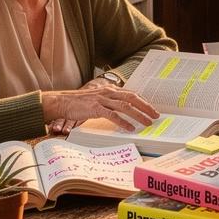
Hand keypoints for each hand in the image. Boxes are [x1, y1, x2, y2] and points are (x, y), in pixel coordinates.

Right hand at [42, 79, 158, 132]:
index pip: (131, 94)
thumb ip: (110, 102)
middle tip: (156, 115)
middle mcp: (108, 92)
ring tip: (147, 123)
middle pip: (132, 98)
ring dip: (138, 115)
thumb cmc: (79, 102)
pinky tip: (130, 128)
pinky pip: (112, 115)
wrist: (63, 102)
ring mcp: (102, 99)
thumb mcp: (98, 99)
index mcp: (110, 89)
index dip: (144, 101)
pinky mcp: (95, 108)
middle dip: (146, 107)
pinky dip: (123, 122)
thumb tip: (123, 110)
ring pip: (125, 106)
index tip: (152, 109)